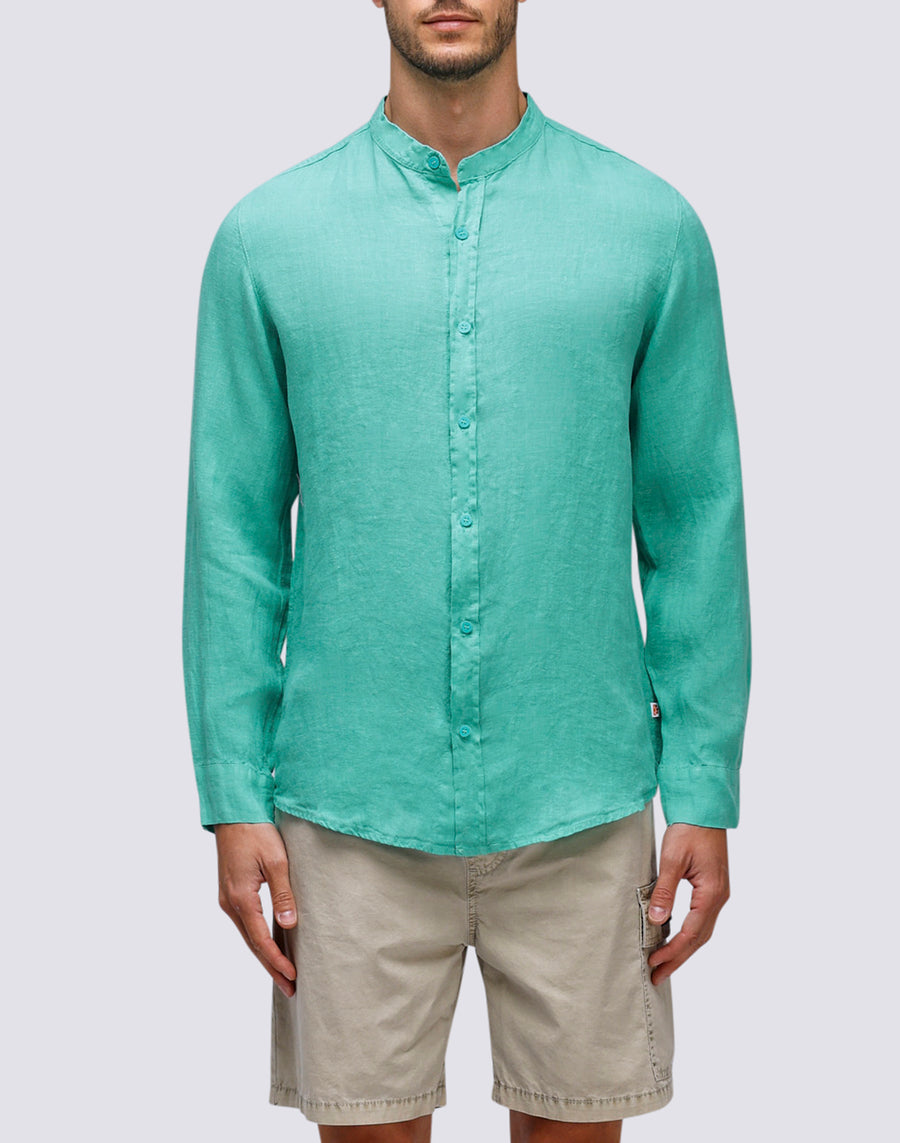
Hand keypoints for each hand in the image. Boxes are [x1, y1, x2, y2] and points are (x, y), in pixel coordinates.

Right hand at [214, 822, 298, 997]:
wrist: (234, 812)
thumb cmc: (256, 832)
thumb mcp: (275, 860)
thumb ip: (283, 892)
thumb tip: (288, 924)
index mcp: (240, 898)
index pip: (260, 940)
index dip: (276, 960)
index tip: (292, 977)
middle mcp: (229, 903)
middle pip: (252, 944)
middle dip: (271, 967)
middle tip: (290, 989)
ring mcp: (227, 899)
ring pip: (248, 935)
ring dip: (265, 955)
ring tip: (283, 974)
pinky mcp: (231, 892)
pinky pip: (245, 923)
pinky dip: (258, 939)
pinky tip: (270, 946)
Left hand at [646, 822, 729, 985]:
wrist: (704, 809)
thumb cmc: (689, 830)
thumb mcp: (673, 859)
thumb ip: (665, 891)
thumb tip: (656, 920)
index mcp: (711, 893)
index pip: (691, 933)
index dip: (672, 951)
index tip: (654, 964)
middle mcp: (719, 898)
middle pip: (699, 938)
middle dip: (678, 958)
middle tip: (657, 976)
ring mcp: (718, 894)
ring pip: (702, 931)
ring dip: (683, 949)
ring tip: (663, 964)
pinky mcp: (712, 888)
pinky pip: (701, 919)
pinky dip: (688, 933)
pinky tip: (673, 937)